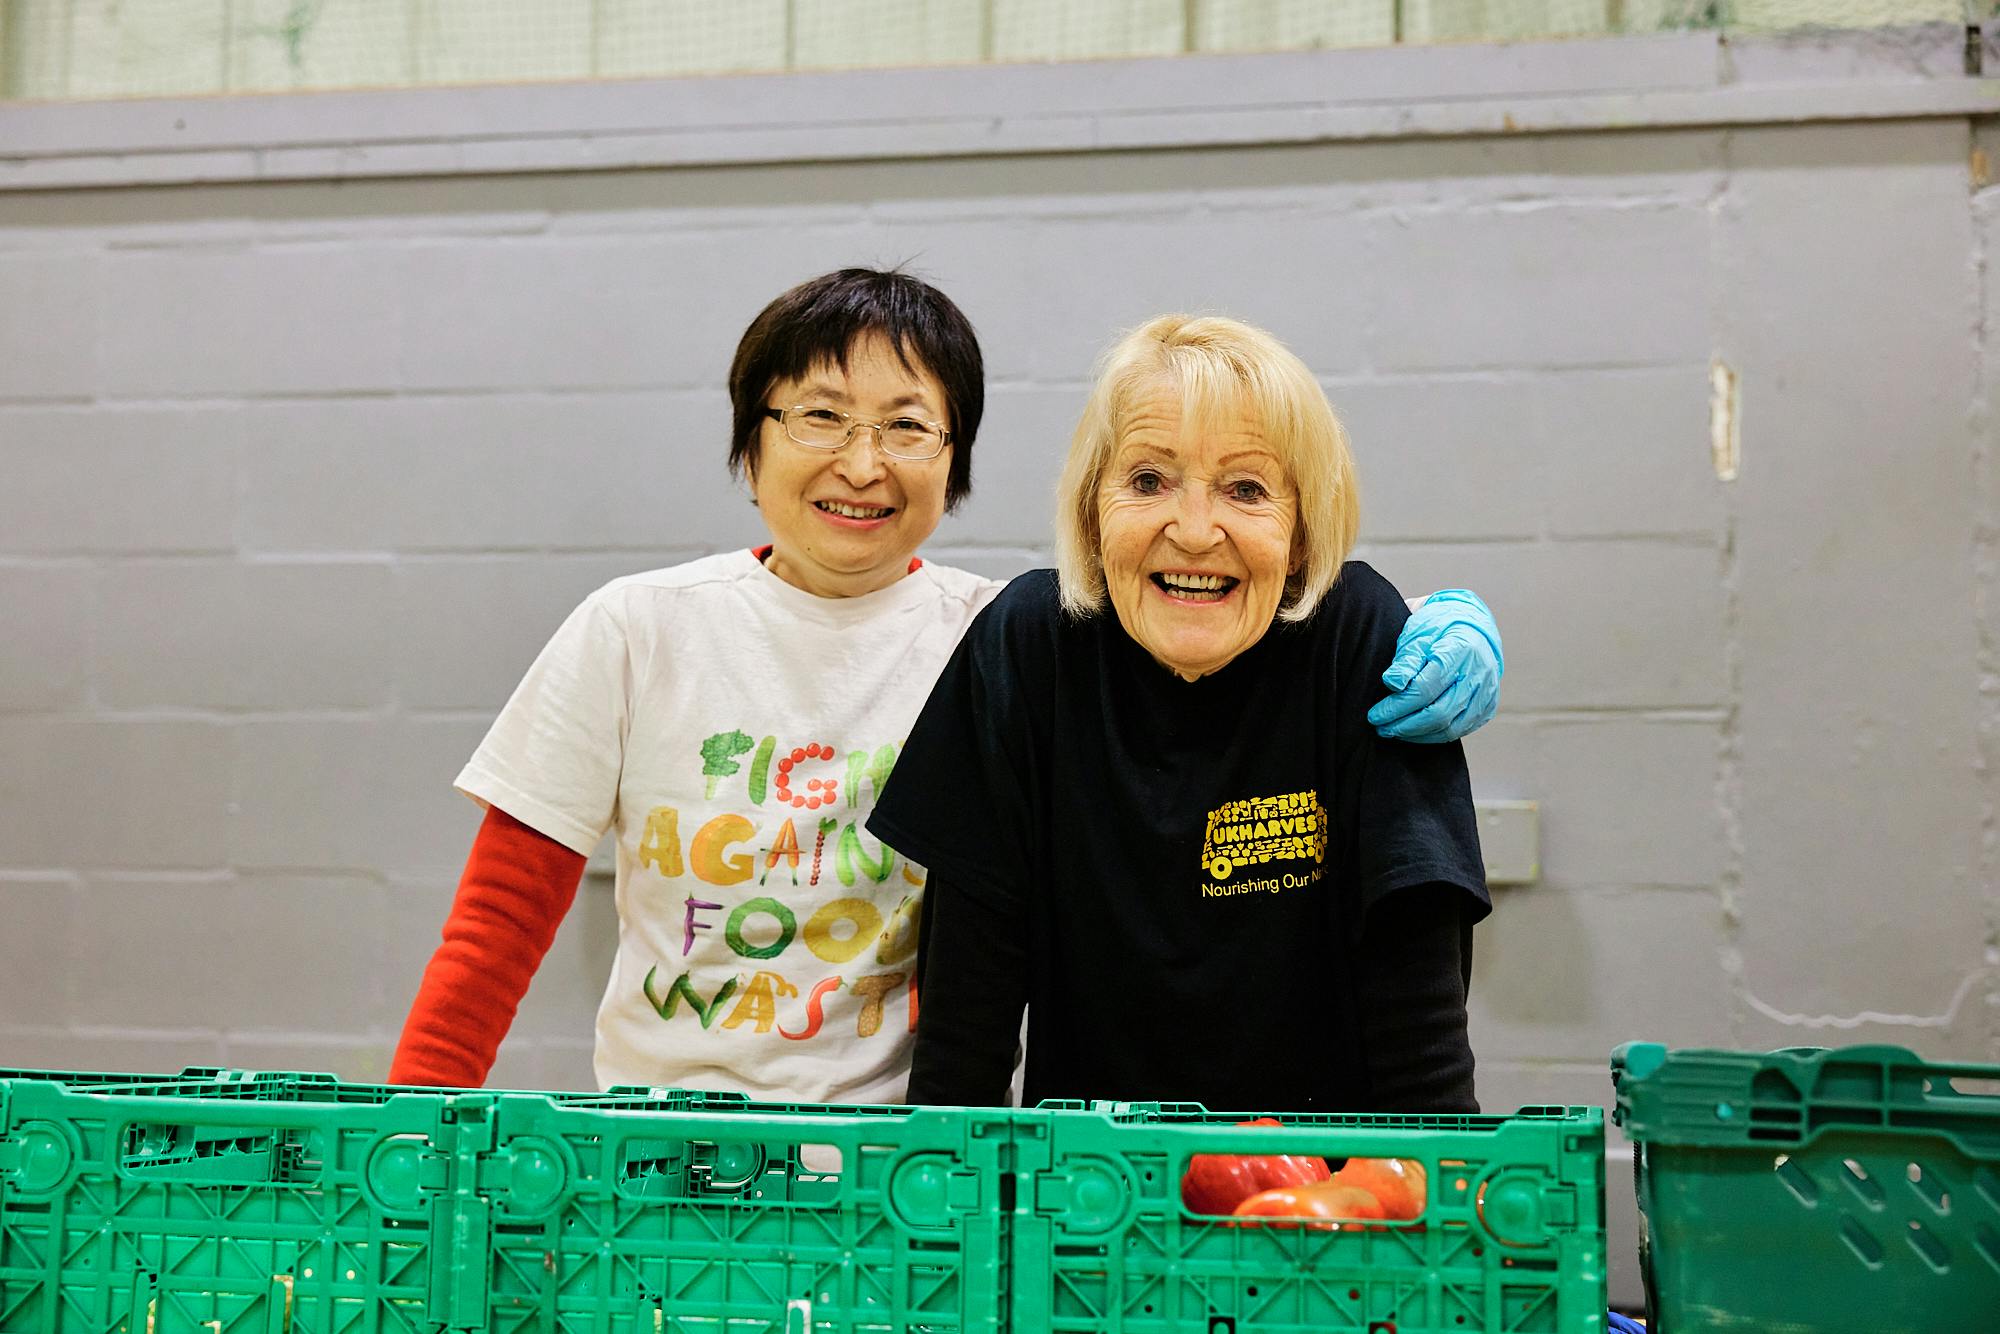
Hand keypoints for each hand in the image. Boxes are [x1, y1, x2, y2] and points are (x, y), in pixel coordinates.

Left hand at [1367, 589, 1502, 742]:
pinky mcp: (1488, 706)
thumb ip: (1406, 661)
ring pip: (1451, 728)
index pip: (1424, 689)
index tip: (1376, 714)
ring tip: (1395, 731)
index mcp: (1459, 652)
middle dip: (1405, 726)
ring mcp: (1486, 693)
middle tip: (1382, 728)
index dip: (1397, 706)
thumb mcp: (1418, 635)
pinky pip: (1461, 730)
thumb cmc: (1439, 628)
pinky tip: (1417, 732)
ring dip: (1419, 735)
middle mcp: (1478, 675)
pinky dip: (1436, 735)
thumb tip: (1392, 683)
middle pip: (1439, 713)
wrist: (1471, 627)